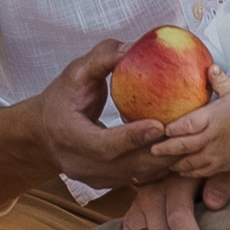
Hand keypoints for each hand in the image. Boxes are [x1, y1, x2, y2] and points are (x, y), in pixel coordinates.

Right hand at [35, 40, 170, 190]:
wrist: (41, 133)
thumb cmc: (60, 98)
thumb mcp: (74, 72)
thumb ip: (102, 58)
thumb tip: (132, 46)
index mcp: (70, 137)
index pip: (103, 144)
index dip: (131, 137)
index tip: (159, 124)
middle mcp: (80, 165)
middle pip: (125, 166)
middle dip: (157, 153)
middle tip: (185, 134)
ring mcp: (92, 179)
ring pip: (133, 176)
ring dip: (161, 163)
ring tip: (187, 144)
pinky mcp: (104, 183)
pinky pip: (134, 179)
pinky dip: (156, 168)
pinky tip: (176, 152)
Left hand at [149, 66, 229, 186]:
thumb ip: (218, 80)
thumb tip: (209, 66)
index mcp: (213, 118)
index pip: (189, 125)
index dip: (174, 128)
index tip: (161, 129)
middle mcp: (212, 138)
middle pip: (184, 146)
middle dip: (166, 148)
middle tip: (152, 149)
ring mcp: (215, 154)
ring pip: (190, 162)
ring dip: (175, 162)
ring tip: (161, 161)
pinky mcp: (220, 166)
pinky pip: (200, 172)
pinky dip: (187, 172)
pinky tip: (179, 170)